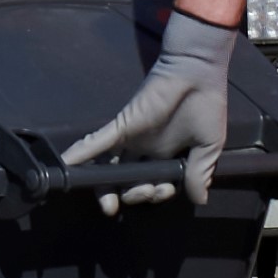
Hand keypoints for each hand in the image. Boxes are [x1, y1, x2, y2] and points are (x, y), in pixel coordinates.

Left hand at [60, 8, 237, 213]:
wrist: (198, 73)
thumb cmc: (206, 105)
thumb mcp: (209, 145)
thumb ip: (201, 172)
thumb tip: (199, 199)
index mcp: (166, 156)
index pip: (153, 183)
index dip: (155, 193)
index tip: (163, 192)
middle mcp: (145, 149)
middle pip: (127, 179)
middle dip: (132, 195)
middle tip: (141, 194)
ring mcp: (131, 138)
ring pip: (110, 168)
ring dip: (104, 188)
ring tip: (108, 205)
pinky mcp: (122, 125)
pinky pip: (98, 142)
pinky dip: (82, 154)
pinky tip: (68, 166)